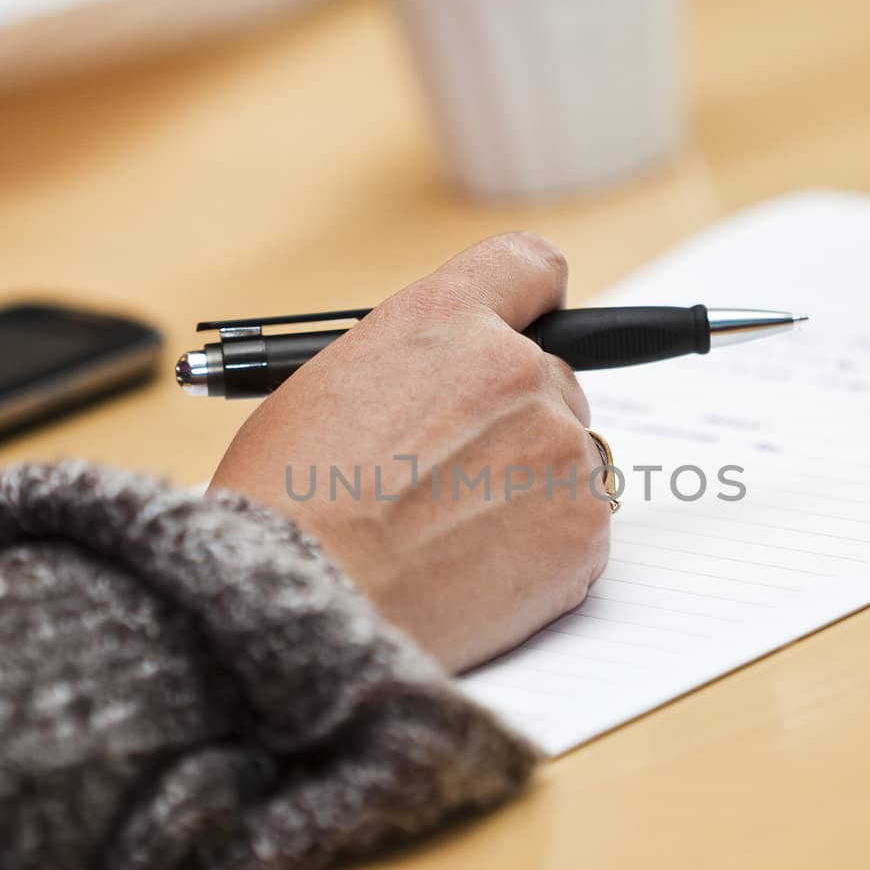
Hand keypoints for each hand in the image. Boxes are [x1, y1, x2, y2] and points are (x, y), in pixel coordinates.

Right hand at [210, 233, 611, 672]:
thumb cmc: (286, 503)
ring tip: (446, 539)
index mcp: (446, 320)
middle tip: (451, 480)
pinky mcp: (584, 529)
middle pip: (552, 382)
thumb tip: (448, 389)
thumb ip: (410, 368)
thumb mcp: (324, 385)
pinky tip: (473, 575)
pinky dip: (541, 556)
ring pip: (566, 462)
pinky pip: (578, 533)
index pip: (529, 267)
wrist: (303, 602)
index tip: (533, 323)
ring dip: (528, 492)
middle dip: (514, 425)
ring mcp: (560, 450)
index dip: (532, 300)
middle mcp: (517, 370)